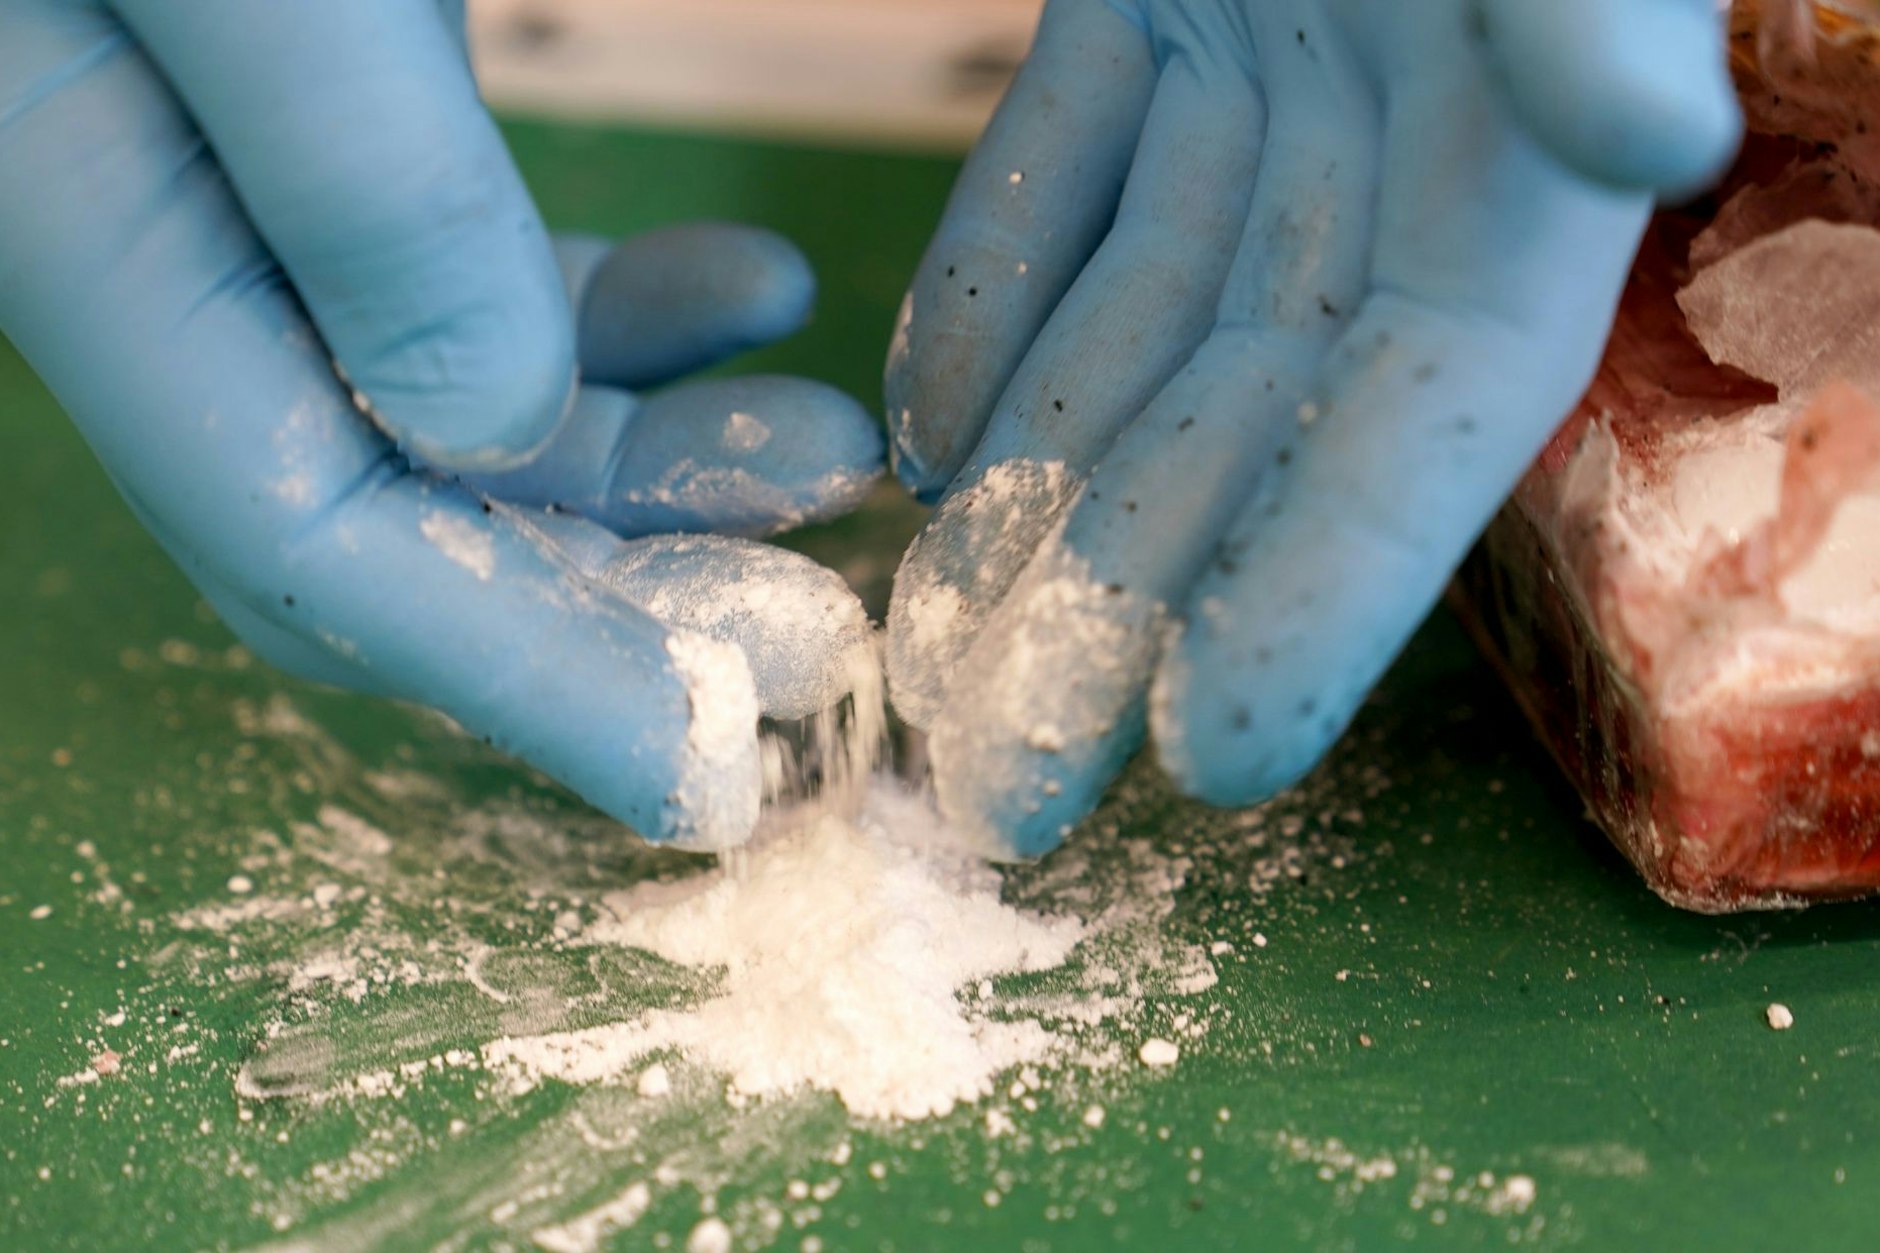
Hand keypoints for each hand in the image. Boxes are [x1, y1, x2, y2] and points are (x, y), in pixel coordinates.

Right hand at [0, 1, 883, 849]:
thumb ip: (355, 177)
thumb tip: (486, 419)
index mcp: (113, 240)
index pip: (319, 553)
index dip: (526, 687)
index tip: (712, 772)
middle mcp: (172, 258)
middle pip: (408, 523)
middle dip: (626, 596)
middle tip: (826, 612)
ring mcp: (247, 206)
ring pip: (463, 419)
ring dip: (659, 462)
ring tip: (832, 448)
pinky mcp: (328, 139)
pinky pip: (474, 291)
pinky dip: (624, 324)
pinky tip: (752, 297)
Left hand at [883, 0, 1740, 853]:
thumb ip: (1590, 20)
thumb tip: (1640, 128)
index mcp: (1521, 158)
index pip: (1423, 424)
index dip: (1321, 591)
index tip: (1208, 754)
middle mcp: (1398, 148)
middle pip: (1246, 422)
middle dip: (1120, 604)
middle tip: (1007, 783)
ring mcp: (1266, 71)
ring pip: (1133, 322)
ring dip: (1030, 484)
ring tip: (934, 647)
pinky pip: (1058, 166)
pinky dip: (992, 290)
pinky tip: (930, 433)